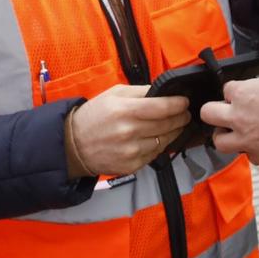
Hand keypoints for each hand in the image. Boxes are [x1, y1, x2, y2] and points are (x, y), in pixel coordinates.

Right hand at [67, 85, 191, 177]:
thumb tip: (164, 92)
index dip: (178, 104)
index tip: (185, 102)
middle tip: (185, 113)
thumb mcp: (114, 94)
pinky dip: (159, 145)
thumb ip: (140, 91)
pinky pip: (154, 154)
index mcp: (125, 110)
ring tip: (174, 125)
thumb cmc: (94, 116)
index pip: (163, 107)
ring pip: (164, 141)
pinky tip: (157, 138)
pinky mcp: (132, 165)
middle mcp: (129, 132)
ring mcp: (131, 151)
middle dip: (180, 118)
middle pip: (167, 125)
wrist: (74, 145)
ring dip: (173, 132)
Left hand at [199, 74, 258, 164]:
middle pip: (208, 113)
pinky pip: (247, 156)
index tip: (241, 95)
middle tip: (226, 113)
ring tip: (237, 132)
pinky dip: (252, 151)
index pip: (226, 89)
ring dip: (226, 135)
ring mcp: (248, 139)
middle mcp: (240, 116)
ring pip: (219, 141)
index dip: (235, 92)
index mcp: (245, 93)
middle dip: (216, 112)